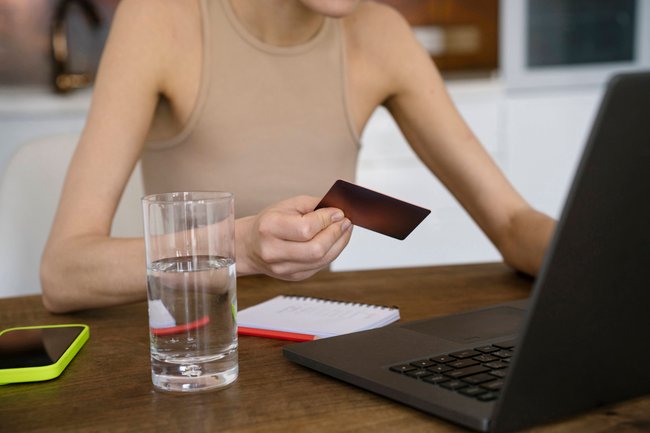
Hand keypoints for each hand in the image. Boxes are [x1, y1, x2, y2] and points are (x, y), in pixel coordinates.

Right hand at [236, 195, 352, 279]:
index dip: (327, 220)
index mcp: (269, 228)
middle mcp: (273, 251)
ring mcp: (283, 268)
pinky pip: (319, 266)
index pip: (306, 228)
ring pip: (321, 260)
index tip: (339, 213)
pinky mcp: (293, 277)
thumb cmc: (269, 222)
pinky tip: (333, 242)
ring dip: (338, 244)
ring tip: (343, 230)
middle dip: (336, 234)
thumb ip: (313, 205)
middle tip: (345, 222)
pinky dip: (331, 253)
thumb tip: (338, 211)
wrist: (249, 246)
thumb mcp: (287, 205)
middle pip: (315, 249)